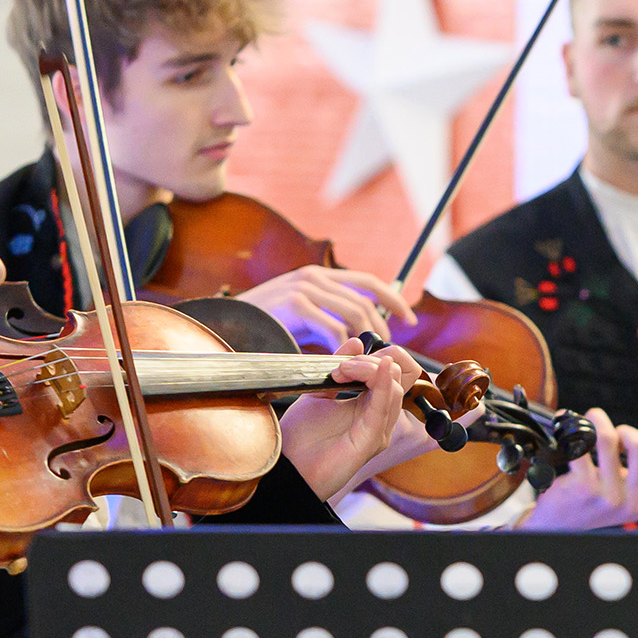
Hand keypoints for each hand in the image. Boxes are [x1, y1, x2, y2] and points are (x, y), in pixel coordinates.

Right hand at [239, 264, 419, 351]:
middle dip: (380, 328)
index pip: (369, 282)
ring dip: (363, 340)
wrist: (228, 322)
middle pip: (365, 301)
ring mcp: (305, 288)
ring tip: (363, 359)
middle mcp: (315, 276)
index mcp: (320, 275)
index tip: (409, 319)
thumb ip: (330, 315)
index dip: (393, 299)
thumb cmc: (267, 323)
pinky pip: (332, 328)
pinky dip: (340, 347)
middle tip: (384, 351)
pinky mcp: (296, 304)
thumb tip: (362, 333)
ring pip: (353, 315)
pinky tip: (338, 361)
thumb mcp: (303, 313)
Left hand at [279, 340, 427, 499]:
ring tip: (341, 372)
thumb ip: (338, 367)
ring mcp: (379, 430)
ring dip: (367, 369)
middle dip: (370, 361)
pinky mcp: (370, 441)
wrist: (288, 468)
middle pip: (399, 375)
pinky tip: (378, 368)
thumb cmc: (302, 438)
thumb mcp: (319, 391)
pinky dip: (383, 384)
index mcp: (371, 405)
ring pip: (394, 387)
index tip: (341, 364)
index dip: (375, 358)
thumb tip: (356, 342)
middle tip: (340, 368)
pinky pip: (383, 408)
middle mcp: (381, 418)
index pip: (395, 372)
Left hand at [518, 413, 637, 529]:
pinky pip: (582, 444)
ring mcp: (606, 496)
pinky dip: (574, 428)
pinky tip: (568, 428)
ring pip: (608, 439)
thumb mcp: (634, 491)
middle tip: (615, 438)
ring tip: (592, 423)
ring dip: (599, 420)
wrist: (559, 525)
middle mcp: (631, 503)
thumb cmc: (598, 502)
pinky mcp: (581, 486)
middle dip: (627, 431)